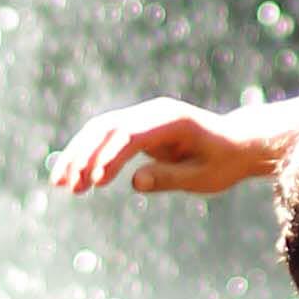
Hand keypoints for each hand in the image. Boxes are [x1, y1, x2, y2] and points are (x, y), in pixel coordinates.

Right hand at [49, 97, 270, 198]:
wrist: (236, 144)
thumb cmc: (223, 162)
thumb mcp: (203, 177)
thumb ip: (170, 178)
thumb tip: (135, 182)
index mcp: (172, 120)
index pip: (131, 135)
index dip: (110, 156)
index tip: (96, 181)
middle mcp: (153, 113)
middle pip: (107, 127)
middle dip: (83, 155)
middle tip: (67, 186)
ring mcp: (143, 117)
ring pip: (99, 130)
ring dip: (78, 156)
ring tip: (62, 186)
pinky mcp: (137, 127)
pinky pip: (105, 137)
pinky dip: (88, 156)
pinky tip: (75, 178)